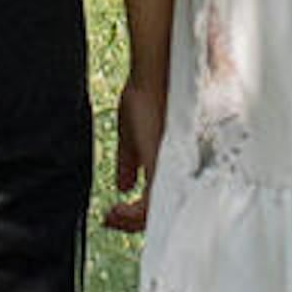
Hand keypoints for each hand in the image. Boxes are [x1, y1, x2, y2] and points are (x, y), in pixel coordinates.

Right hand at [104, 72, 166, 232]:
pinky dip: (133, 215)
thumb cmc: (149, 90)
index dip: (139, 211)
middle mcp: (179, 166)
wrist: (155, 70)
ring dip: (131, 220)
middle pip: (162, 208)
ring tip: (113, 216)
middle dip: (134, 220)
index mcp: (174, 159)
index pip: (162, 196)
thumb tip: (123, 186)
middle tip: (112, 217)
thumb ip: (130, 161)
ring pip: (157, 211)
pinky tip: (116, 211)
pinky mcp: (165, 167)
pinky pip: (152, 205)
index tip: (115, 212)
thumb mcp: (134, 133)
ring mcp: (175, 168)